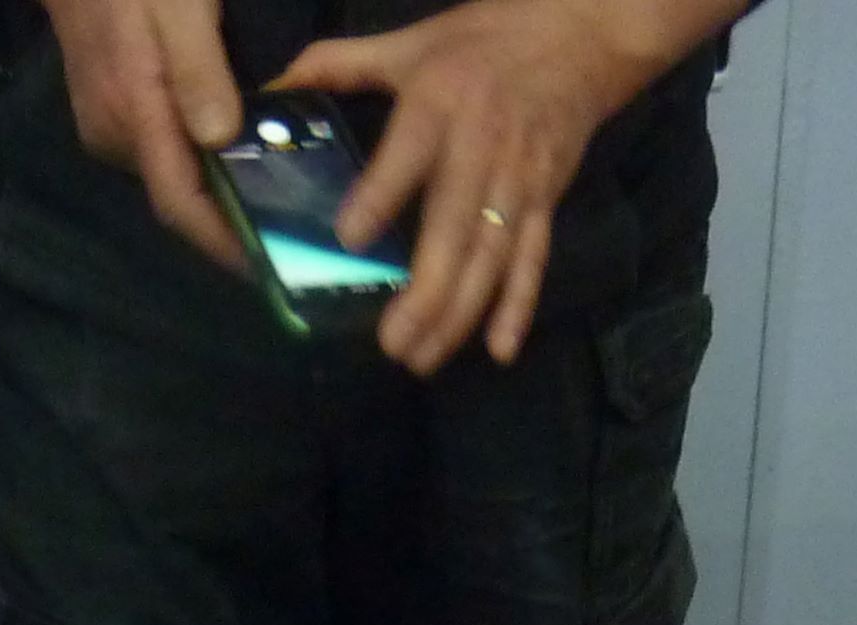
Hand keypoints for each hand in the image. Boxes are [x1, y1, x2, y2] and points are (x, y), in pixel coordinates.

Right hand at [41, 0, 245, 272]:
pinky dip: (193, 160)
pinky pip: (157, 150)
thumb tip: (223, 140)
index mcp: (133, 114)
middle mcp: (113, 135)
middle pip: (175, 196)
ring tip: (267, 192)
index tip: (265, 267)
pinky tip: (227, 151)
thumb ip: (200, 72)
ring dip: (211, 188)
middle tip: (286, 225)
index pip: (178, 203)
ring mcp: (104, 126)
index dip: (221, 242)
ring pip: (167, 174)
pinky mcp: (104, 112)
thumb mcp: (180, 5)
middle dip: (226, 218)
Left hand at [273, 0, 685, 373]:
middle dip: (426, 292)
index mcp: (441, 102)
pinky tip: (499, 350)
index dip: (381, 195)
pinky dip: (519, 306)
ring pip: (491, 257)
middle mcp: (482, 146)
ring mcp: (519, 179)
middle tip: (391, 343)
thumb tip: (275, 85)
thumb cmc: (484, 40)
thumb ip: (342, 64)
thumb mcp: (411, 41)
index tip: (350, 240)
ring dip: (459, 315)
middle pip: (456, 229)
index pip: (409, 154)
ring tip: (421, 358)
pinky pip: (533, 258)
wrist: (581, 34)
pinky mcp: (545, 198)